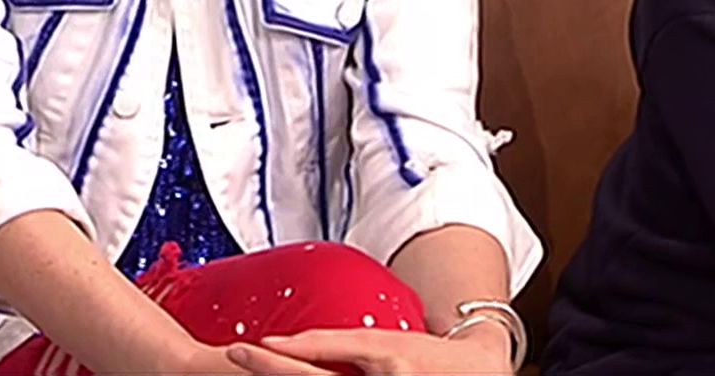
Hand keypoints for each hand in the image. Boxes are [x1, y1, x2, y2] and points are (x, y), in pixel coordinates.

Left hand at [233, 327, 514, 375]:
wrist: (479, 374)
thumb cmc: (427, 356)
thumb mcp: (384, 343)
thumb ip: (335, 344)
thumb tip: (284, 342)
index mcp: (383, 365)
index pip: (316, 366)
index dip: (274, 360)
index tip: (241, 348)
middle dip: (270, 371)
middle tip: (236, 354)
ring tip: (251, 368)